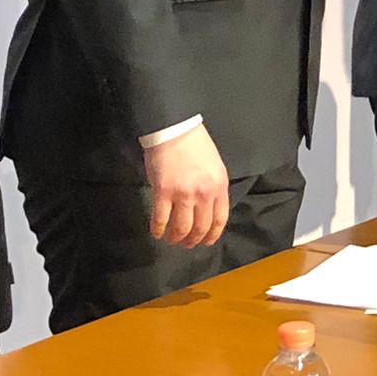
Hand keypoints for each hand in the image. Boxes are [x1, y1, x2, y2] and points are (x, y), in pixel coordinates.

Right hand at [143, 123, 228, 247]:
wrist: (176, 131)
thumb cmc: (197, 146)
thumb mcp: (215, 167)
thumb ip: (213, 188)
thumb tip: (208, 208)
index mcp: (219, 186)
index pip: (220, 219)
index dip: (212, 235)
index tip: (207, 242)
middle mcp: (204, 193)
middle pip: (201, 226)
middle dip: (193, 240)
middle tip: (187, 244)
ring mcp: (183, 194)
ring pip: (181, 227)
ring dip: (176, 238)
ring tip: (172, 240)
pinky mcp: (163, 193)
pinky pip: (160, 219)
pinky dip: (158, 229)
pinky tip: (157, 232)